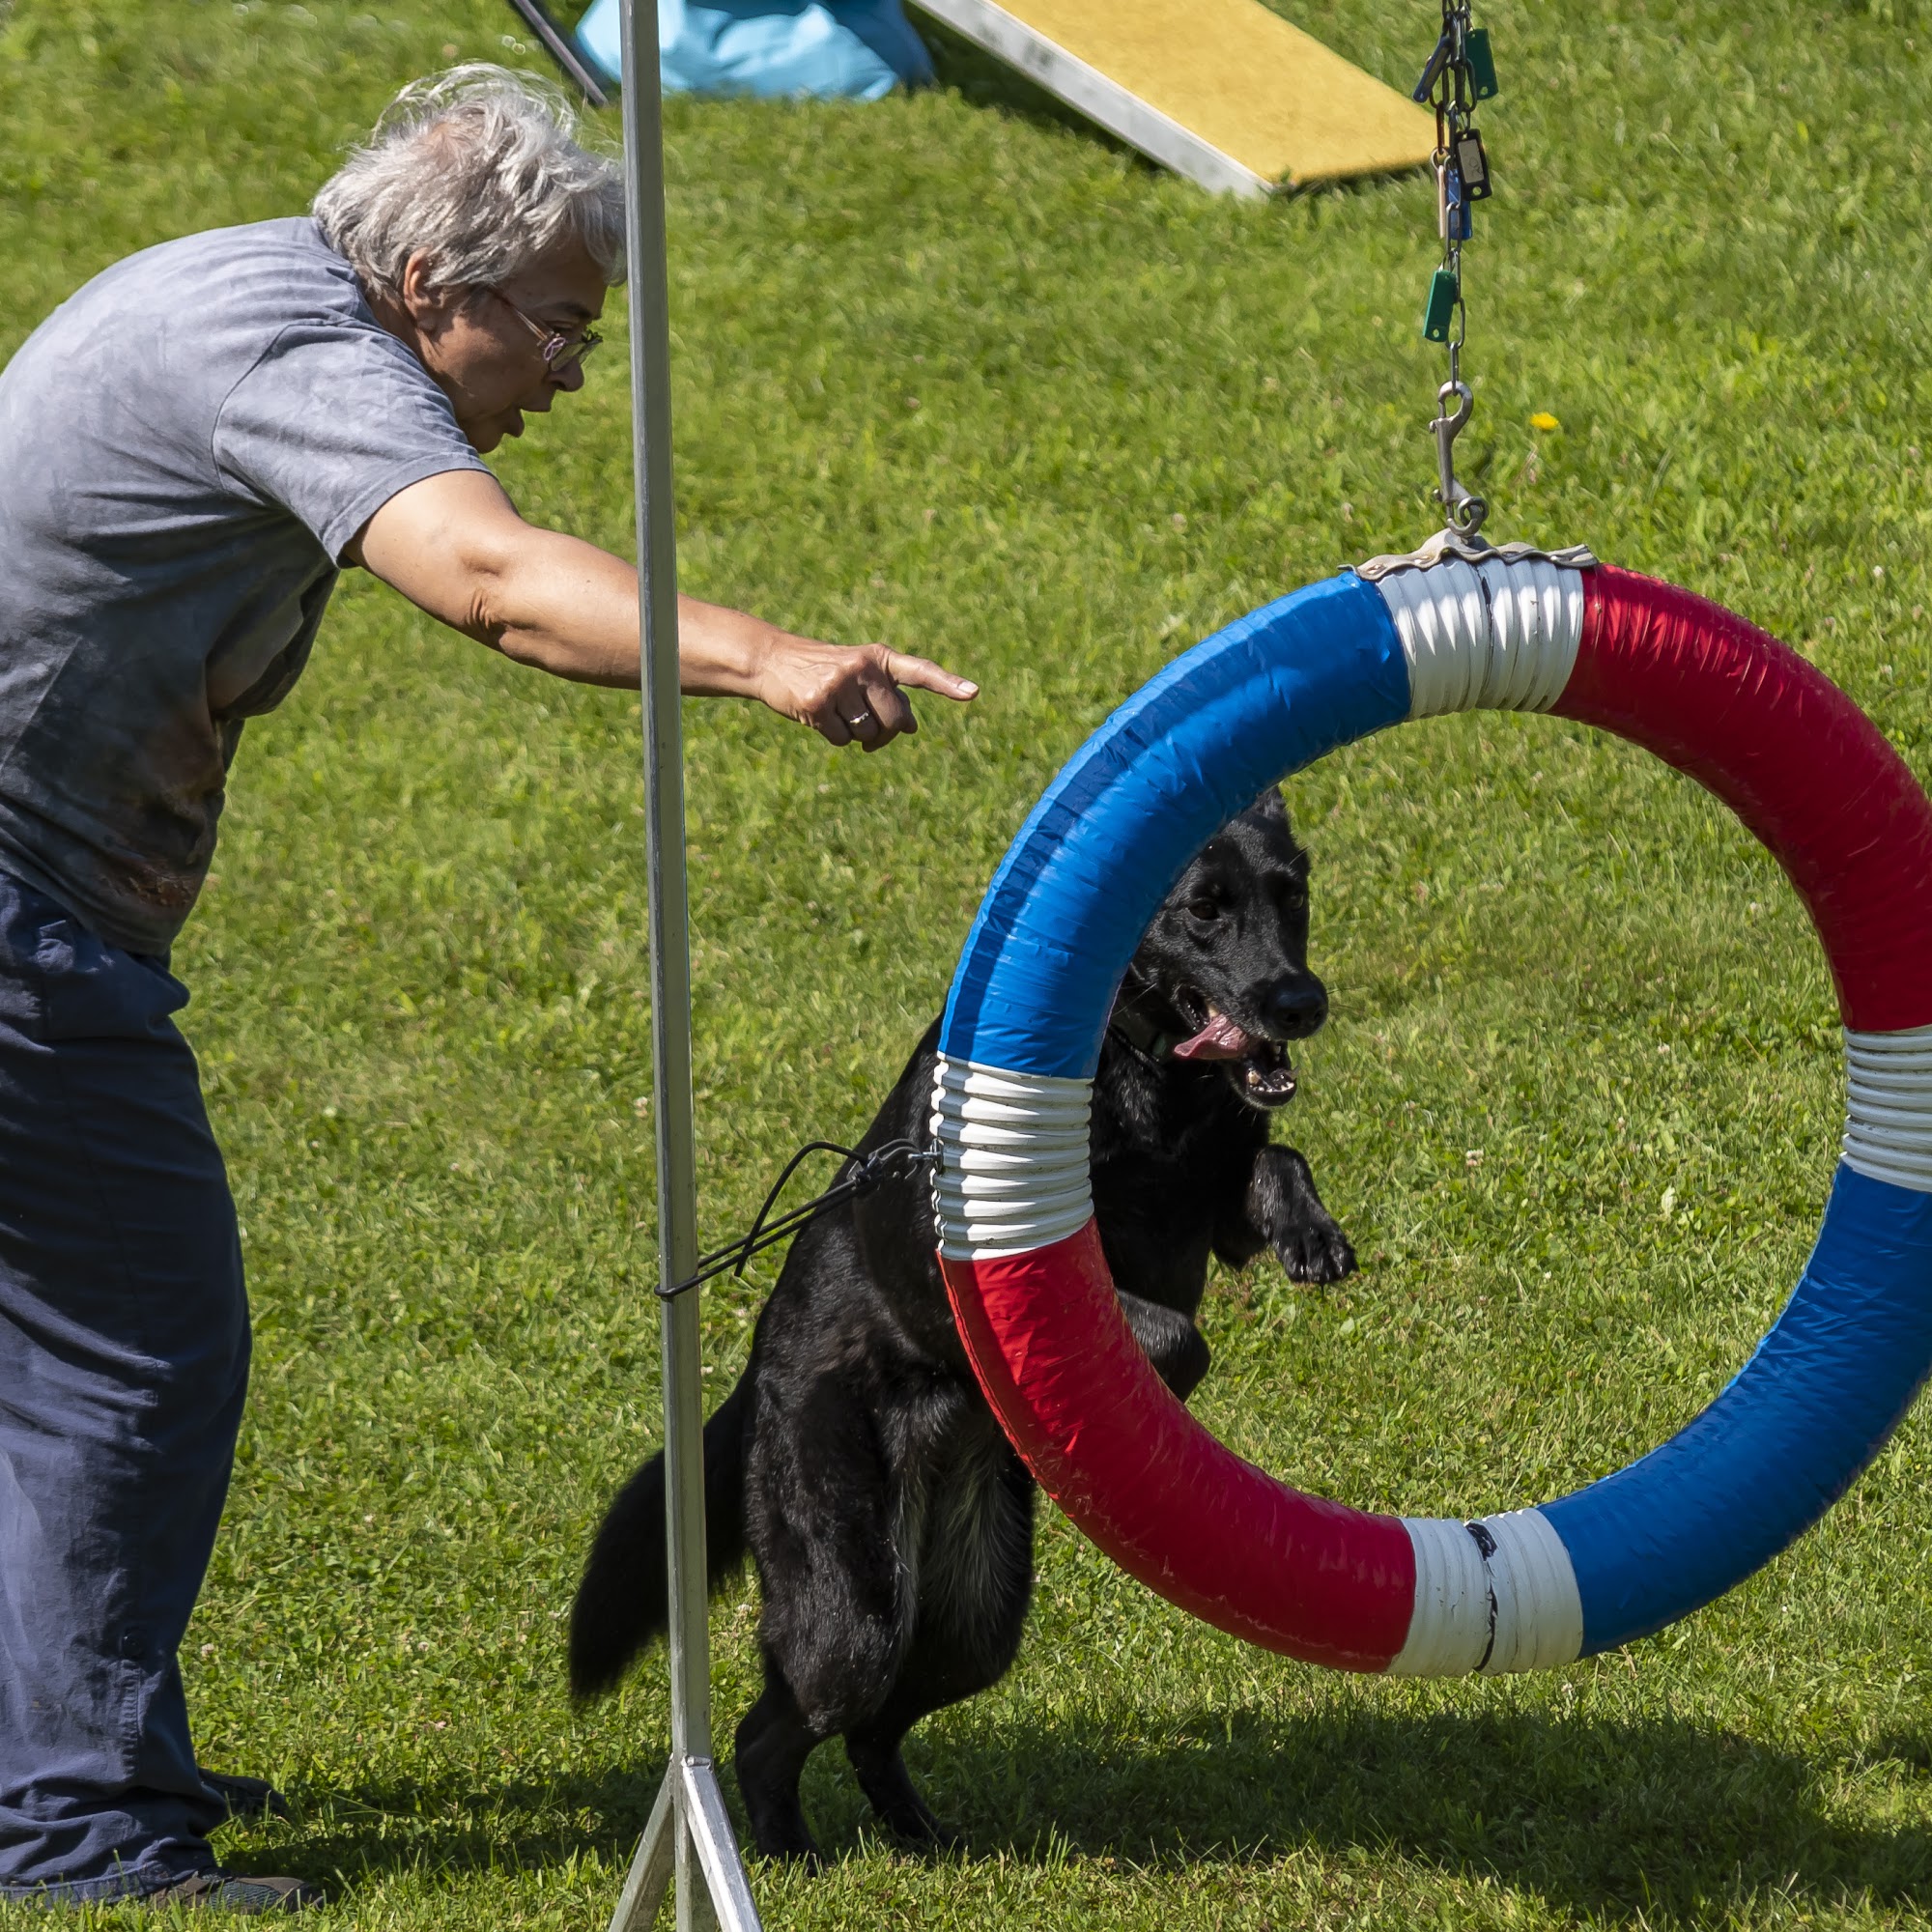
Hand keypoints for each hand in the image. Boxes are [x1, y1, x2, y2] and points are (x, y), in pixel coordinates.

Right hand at [755, 633, 977, 751]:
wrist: (774, 660)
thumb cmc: (826, 670)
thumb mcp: (861, 677)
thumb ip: (889, 697)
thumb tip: (913, 727)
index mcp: (880, 658)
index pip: (919, 672)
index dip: (947, 684)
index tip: (973, 693)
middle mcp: (863, 667)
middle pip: (894, 721)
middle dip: (884, 733)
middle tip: (866, 727)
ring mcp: (839, 684)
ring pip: (867, 734)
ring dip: (855, 734)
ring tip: (835, 711)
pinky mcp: (817, 703)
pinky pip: (841, 739)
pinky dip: (832, 736)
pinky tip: (817, 715)